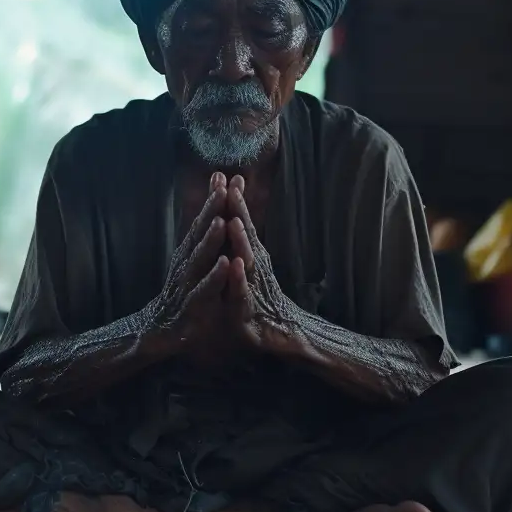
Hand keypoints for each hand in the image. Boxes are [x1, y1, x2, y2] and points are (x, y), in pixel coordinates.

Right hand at [138, 175, 247, 365]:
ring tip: (222, 219)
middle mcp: (187, 264)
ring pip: (201, 258)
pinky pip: (206, 290)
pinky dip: (216, 277)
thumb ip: (204, 246)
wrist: (159, 333)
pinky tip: (226, 265)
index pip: (202, 222)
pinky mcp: (193, 306)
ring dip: (211, 239)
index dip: (212, 199)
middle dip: (212, 208)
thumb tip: (215, 218)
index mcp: (189, 255)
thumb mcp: (194, 269)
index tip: (222, 174)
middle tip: (223, 184)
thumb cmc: (182, 299)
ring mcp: (188, 284)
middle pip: (200, 232)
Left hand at [215, 177, 310, 363]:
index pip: (241, 224)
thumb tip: (235, 221)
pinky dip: (239, 277)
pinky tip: (236, 264)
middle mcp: (255, 266)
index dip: (233, 201)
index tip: (226, 175)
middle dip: (237, 209)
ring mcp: (254, 286)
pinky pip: (243, 290)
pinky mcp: (250, 307)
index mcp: (251, 256)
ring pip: (247, 259)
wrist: (284, 335)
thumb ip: (243, 248)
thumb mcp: (250, 271)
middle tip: (230, 184)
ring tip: (233, 219)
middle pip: (245, 234)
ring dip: (240, 239)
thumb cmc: (265, 303)